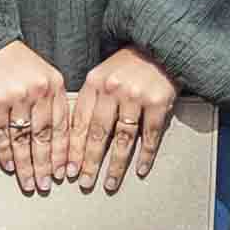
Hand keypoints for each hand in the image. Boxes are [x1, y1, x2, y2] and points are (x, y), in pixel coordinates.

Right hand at [0, 40, 73, 196]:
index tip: (64, 172)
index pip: (62, 126)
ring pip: (24, 139)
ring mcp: (17, 97)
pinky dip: (6, 153)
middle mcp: (39, 91)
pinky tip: (10, 166)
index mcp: (55, 86)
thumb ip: (52, 103)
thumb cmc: (17, 64)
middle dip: (46, 165)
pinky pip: (2, 135)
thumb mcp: (44, 76)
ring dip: (27, 165)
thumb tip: (58, 142)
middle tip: (47, 184)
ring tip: (29, 182)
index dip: (63, 153)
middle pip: (44, 137)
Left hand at [71, 47, 182, 195]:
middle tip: (85, 182)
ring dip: (116, 165)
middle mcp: (114, 89)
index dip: (73, 149)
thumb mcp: (102, 75)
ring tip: (110, 182)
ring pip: (124, 139)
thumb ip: (90, 101)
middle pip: (99, 134)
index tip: (69, 169)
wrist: (160, 47)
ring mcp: (137, 97)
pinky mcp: (159, 102)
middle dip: (90, 162)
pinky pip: (151, 136)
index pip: (80, 122)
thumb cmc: (128, 65)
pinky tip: (140, 168)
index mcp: (95, 83)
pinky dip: (146, 155)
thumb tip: (75, 137)